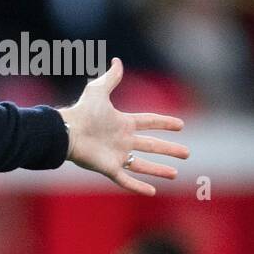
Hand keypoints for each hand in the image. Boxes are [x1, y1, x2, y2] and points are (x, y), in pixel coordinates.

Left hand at [57, 58, 188, 195]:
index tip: (180, 125)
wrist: (66, 132)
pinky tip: (152, 192)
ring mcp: (116, 155)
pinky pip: (126, 180)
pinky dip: (139, 187)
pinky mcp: (108, 168)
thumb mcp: (97, 91)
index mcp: (122, 123)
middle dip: (169, 149)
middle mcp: (122, 140)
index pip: (149, 122)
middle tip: (187, 153)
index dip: (164, 122)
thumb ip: (110, 79)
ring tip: (175, 174)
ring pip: (142, 165)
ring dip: (159, 170)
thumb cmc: (81, 112)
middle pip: (151, 146)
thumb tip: (117, 61)